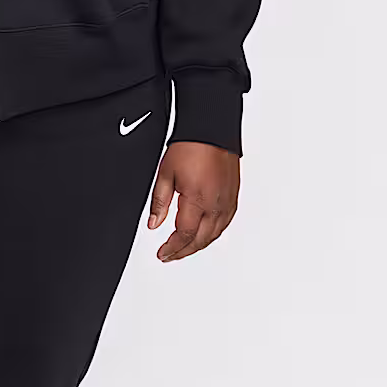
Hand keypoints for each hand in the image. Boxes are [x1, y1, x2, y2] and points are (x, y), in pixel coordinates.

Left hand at [147, 140, 239, 262]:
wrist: (212, 130)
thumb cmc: (191, 147)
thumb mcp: (165, 174)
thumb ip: (159, 203)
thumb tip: (153, 223)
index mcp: (198, 200)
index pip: (184, 235)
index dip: (172, 248)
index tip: (162, 254)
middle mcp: (216, 205)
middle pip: (200, 240)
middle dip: (183, 251)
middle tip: (170, 256)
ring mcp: (227, 202)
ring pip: (214, 235)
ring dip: (198, 245)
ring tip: (183, 249)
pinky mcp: (233, 197)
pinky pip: (224, 224)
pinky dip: (212, 234)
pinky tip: (203, 235)